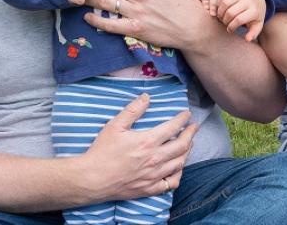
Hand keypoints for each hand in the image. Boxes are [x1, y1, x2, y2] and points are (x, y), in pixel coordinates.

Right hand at [83, 93, 197, 199]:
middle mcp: (155, 159)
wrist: (92, 178)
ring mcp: (154, 175)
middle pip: (182, 145)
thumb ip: (132, 110)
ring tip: (188, 144)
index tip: (186, 114)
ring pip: (179, 163)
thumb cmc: (102, 151)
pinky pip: (171, 183)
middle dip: (191, 134)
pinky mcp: (150, 189)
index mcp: (148, 141)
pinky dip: (178, 174)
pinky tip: (178, 168)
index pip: (173, 127)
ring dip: (187, 151)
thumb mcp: (115, 126)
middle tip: (194, 127)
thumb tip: (146, 97)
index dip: (183, 119)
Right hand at [216, 0, 265, 41]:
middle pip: (230, 12)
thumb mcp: (257, 25)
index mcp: (254, 10)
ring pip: (224, 3)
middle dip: (225, 20)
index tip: (229, 30)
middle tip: (225, 23)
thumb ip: (253, 33)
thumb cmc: (255, 15)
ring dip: (220, 12)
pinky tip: (221, 9)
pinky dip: (219, 4)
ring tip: (221, 17)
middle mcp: (247, 0)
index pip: (238, 20)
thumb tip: (247, 39)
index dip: (231, 27)